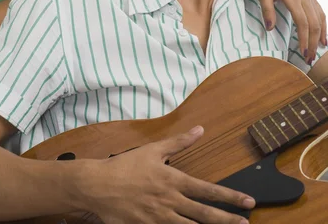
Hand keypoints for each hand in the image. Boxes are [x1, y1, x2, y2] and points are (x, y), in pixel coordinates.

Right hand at [79, 126, 254, 222]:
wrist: (98, 186)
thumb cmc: (125, 166)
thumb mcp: (153, 149)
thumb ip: (179, 142)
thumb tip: (200, 130)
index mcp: (173, 180)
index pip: (207, 189)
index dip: (229, 197)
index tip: (247, 202)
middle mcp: (170, 201)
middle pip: (204, 214)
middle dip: (227, 220)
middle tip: (244, 223)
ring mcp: (159, 218)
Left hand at [255, 0, 326, 60]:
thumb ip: (267, 9)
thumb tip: (270, 29)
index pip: (302, 22)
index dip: (304, 38)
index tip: (302, 52)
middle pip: (314, 24)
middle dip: (312, 42)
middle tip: (308, 58)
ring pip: (320, 19)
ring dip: (320, 36)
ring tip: (316, 51)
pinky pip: (321, 12)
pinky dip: (324, 26)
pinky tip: (323, 38)